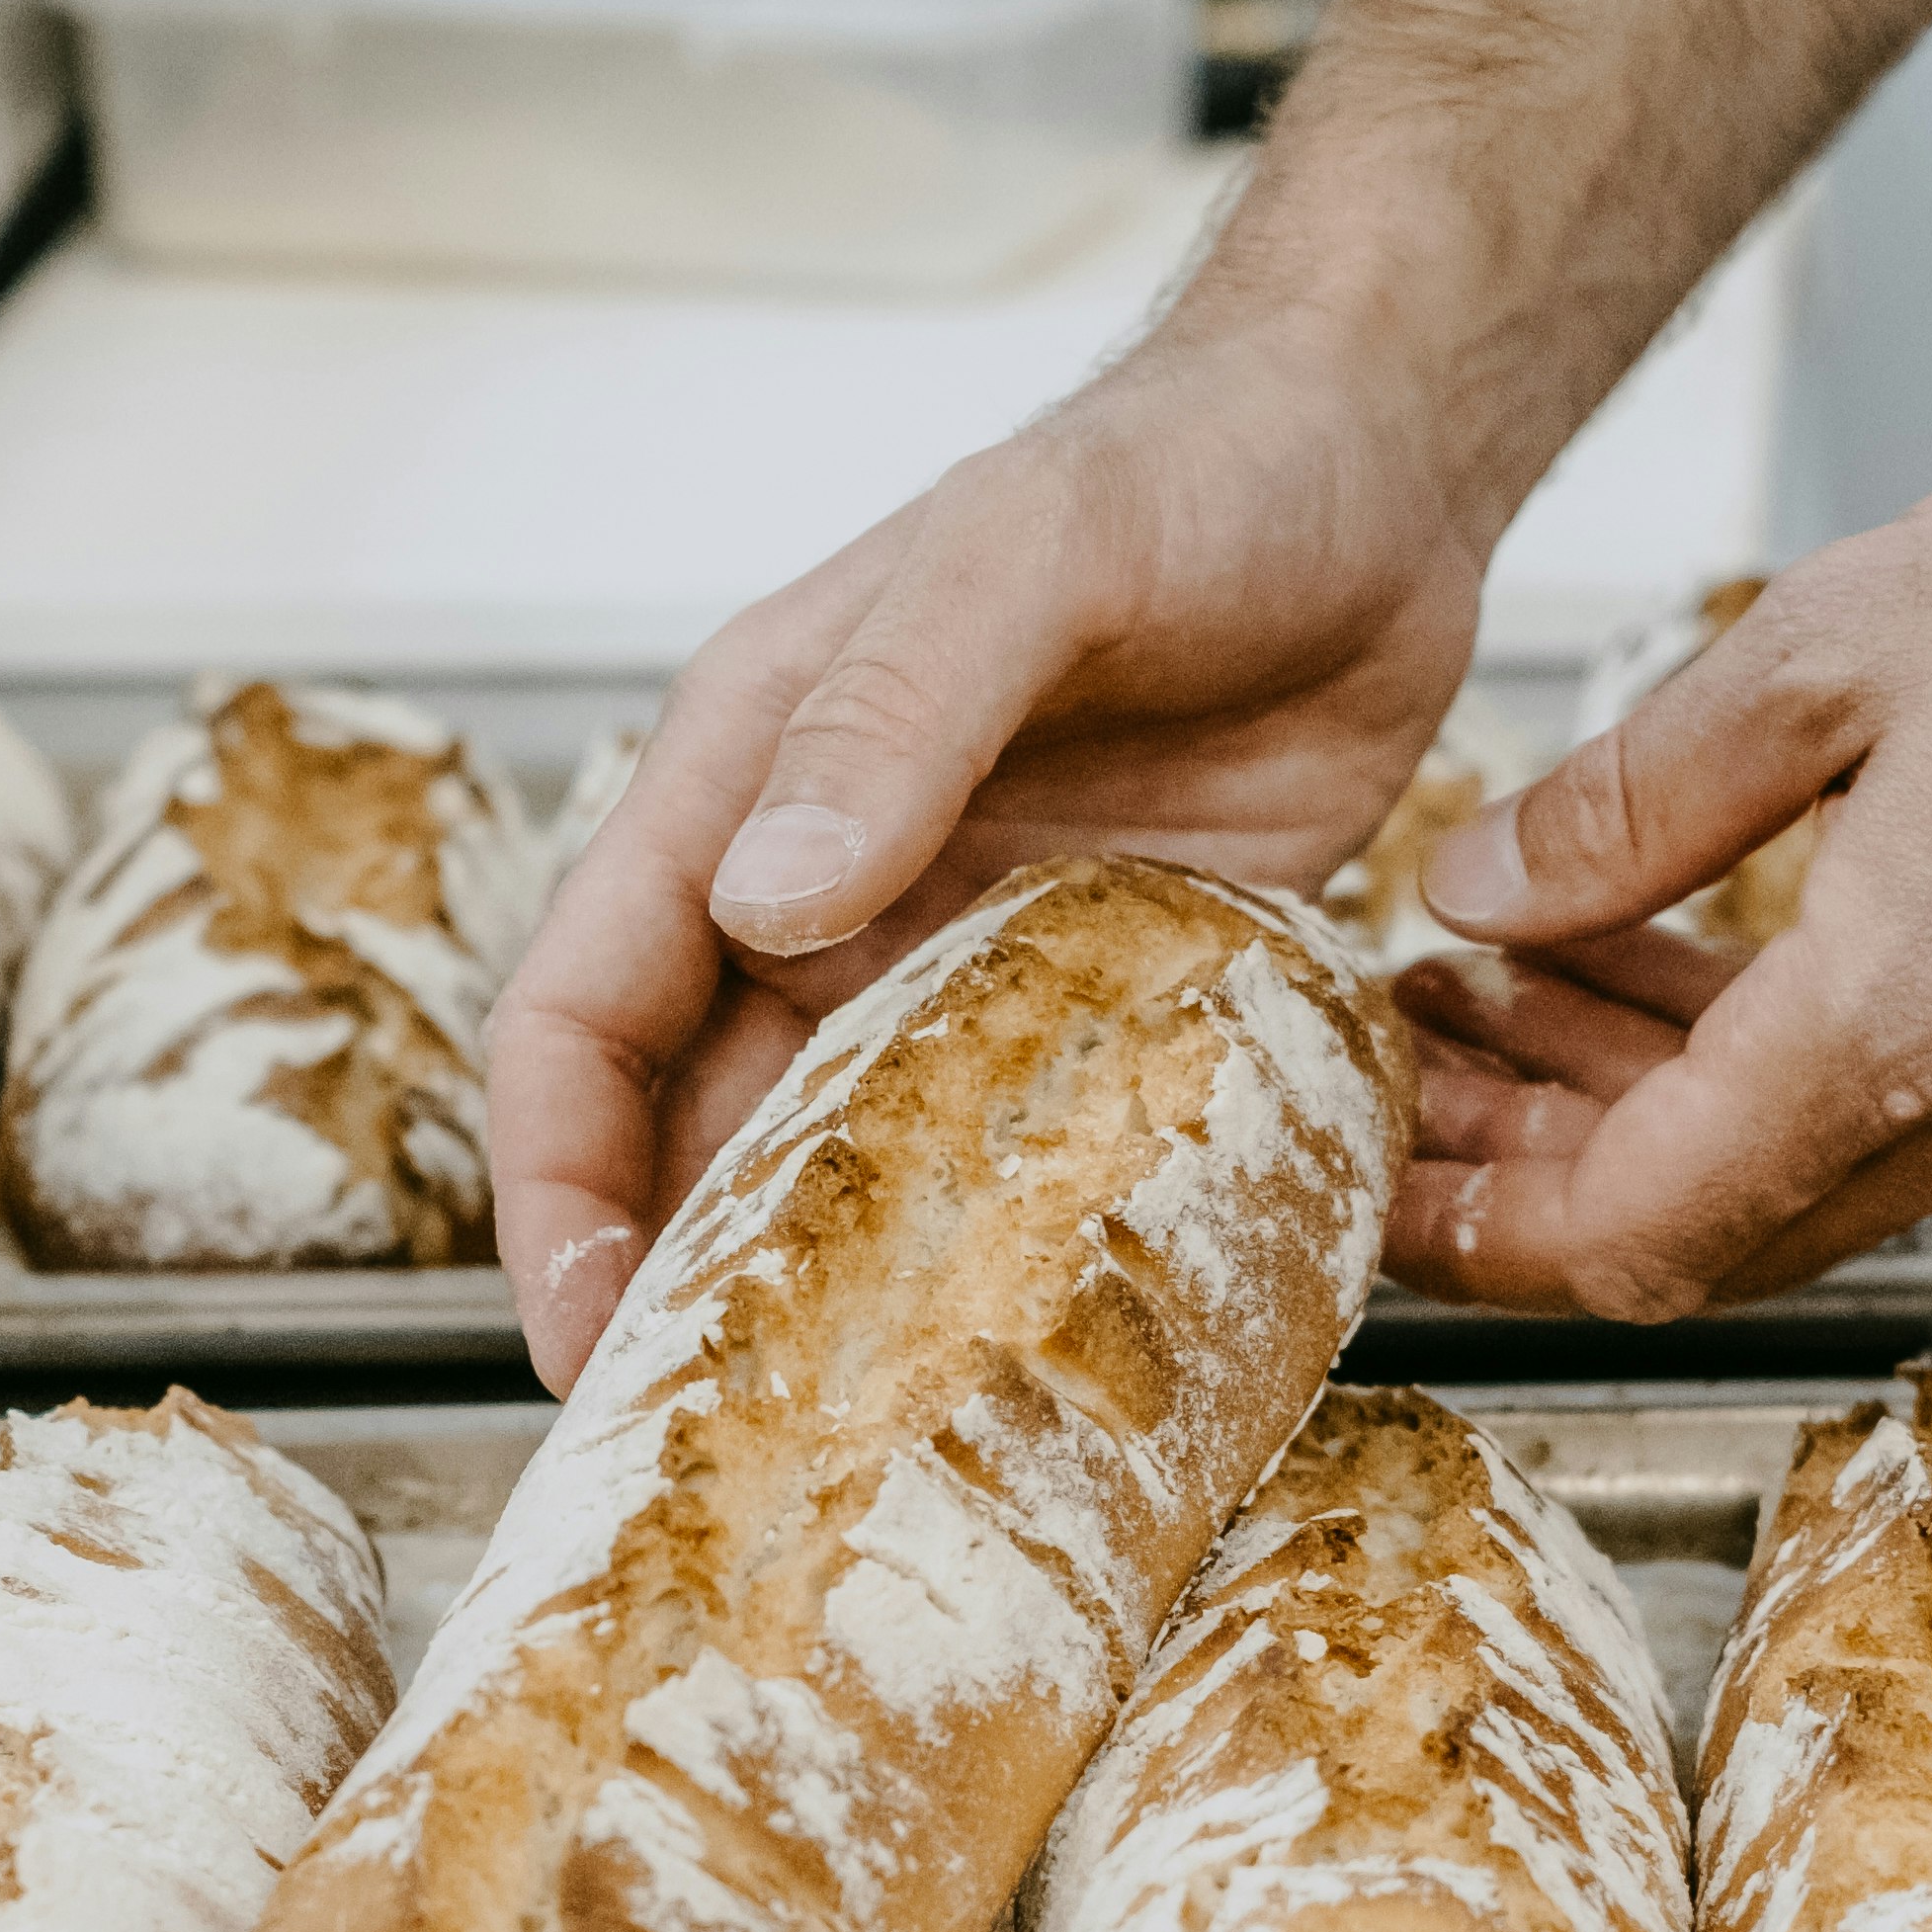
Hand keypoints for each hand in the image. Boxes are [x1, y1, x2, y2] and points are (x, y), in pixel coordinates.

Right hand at [485, 332, 1490, 1381]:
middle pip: (688, 1132)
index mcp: (740, 781)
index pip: (580, 1014)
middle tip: (712, 1464)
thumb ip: (893, 715)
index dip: (552, 1188)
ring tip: (855, 1456)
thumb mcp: (1028, 559)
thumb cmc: (1183, 468)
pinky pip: (1011, 1162)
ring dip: (836, 1304)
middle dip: (677, 1298)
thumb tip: (759, 896)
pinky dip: (998, 1262)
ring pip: (844, 1173)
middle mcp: (819, 887)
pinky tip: (1026, 1360)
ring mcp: (952, 954)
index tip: (574, 1342)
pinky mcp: (1090, 999)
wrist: (1379, 471)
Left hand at [1387, 386, 1931, 1314]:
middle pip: (1695, 1234)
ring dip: (1626, 1110)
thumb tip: (1474, 888)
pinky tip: (1657, 957)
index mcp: (1899, 1028)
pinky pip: (1882, 1110)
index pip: (1632, 1237)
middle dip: (1522, 1172)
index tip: (1376, 1186)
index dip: (1480, 1237)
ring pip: (1784, 1175)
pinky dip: (1746, 1064)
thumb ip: (1634, 794)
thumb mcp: (1842, 640)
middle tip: (1403, 1068)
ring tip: (1492, 988)